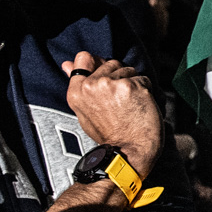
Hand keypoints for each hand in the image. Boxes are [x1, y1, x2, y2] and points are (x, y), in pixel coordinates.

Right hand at [64, 51, 162, 177]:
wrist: (128, 153)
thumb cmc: (110, 134)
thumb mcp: (85, 111)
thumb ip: (79, 85)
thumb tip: (66, 63)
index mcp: (76, 92)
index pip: (83, 58)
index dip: (98, 65)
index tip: (105, 80)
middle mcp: (91, 85)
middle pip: (111, 63)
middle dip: (119, 77)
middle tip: (119, 103)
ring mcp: (111, 84)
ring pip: (129, 70)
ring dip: (133, 84)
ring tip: (129, 106)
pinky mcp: (131, 86)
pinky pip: (143, 79)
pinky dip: (145, 91)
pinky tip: (139, 107)